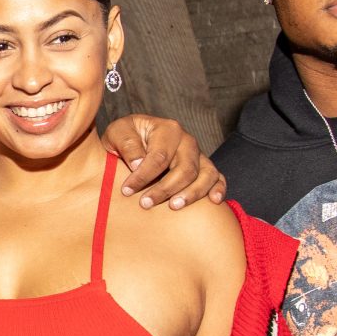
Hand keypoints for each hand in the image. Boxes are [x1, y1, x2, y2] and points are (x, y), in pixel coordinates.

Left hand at [100, 114, 225, 210]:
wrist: (134, 140)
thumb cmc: (125, 137)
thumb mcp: (118, 132)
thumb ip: (127, 144)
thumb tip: (138, 164)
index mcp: (168, 129)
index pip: (159, 157)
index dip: (143, 176)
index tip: (126, 191)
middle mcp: (187, 141)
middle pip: (185, 168)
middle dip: (165, 189)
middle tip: (145, 204)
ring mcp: (198, 155)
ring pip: (205, 174)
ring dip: (192, 193)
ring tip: (174, 207)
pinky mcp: (203, 168)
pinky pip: (217, 177)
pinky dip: (218, 188)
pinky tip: (214, 202)